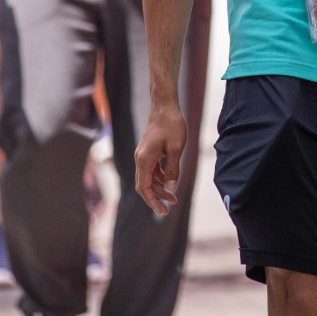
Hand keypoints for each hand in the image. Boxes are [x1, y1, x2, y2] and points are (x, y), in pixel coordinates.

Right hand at [134, 99, 187, 213]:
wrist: (165, 104)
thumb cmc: (171, 124)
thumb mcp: (176, 148)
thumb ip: (173, 169)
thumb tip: (172, 188)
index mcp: (144, 160)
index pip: (144, 188)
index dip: (152, 201)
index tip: (163, 211)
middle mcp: (140, 158)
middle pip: (144, 185)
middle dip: (155, 198)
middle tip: (168, 209)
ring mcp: (144, 154)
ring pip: (148, 178)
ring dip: (159, 188)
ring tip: (173, 197)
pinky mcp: (149, 150)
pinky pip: (152, 169)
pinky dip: (160, 177)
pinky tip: (170, 180)